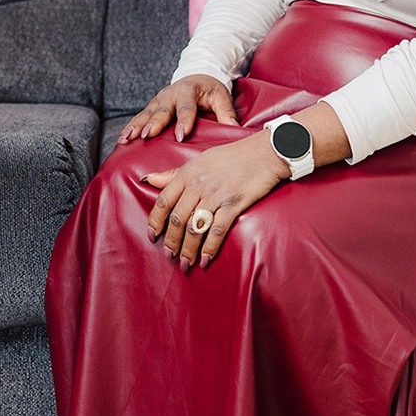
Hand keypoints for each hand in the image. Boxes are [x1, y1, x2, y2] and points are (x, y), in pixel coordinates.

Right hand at [117, 74, 237, 144]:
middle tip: (148, 135)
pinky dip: (131, 127)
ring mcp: (158, 100)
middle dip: (154, 123)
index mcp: (188, 90)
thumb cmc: (210, 89)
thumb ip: (227, 112)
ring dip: (136, 126)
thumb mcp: (221, 96)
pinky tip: (123, 138)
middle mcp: (170, 94)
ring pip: (146, 114)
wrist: (197, 76)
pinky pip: (139, 117)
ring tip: (127, 138)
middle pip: (162, 110)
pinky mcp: (152, 106)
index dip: (184, 121)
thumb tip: (235, 129)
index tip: (181, 135)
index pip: (187, 107)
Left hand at [144, 132, 290, 270]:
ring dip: (188, 249)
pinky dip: (210, 247)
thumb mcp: (200, 159)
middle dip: (171, 241)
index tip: (152, 236)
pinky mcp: (234, 204)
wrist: (266, 152)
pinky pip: (217, 230)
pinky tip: (205, 259)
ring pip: (195, 227)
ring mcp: (216, 195)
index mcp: (188, 173)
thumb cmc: (232, 156)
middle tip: (169, 255)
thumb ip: (174, 173)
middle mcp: (199, 184)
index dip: (155, 221)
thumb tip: (149, 180)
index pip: (163, 200)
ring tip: (185, 263)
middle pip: (178, 218)